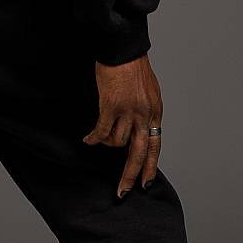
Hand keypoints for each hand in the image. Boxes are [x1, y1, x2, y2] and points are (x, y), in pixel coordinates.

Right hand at [83, 54, 163, 196]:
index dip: (150, 166)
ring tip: (99, 139)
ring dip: (106, 144)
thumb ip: (146, 112)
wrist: (123, 49)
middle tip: (123, 192)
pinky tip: (87, 139)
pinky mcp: (110, 106)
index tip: (146, 182)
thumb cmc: (134, 67)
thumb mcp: (149, 92)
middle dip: (130, 175)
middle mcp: (144, 114)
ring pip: (116, 142)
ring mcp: (128, 111)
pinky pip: (101, 131)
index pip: (155, 145)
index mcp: (155, 111)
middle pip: (138, 153)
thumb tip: (139, 130)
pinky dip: (93, 138)